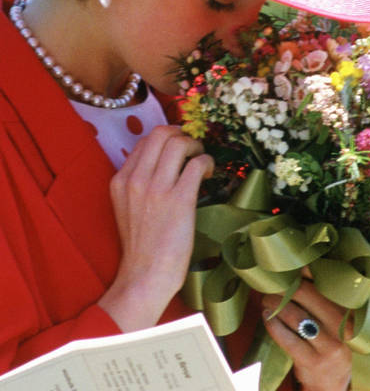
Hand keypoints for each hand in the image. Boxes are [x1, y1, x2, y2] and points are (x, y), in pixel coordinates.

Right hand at [99, 125, 212, 330]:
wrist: (145, 275)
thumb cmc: (142, 245)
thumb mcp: (128, 207)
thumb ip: (139, 183)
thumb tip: (164, 162)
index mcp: (120, 180)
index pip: (145, 141)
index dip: (167, 138)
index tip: (179, 148)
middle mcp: (136, 179)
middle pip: (161, 133)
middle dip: (182, 134)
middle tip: (193, 149)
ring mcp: (157, 188)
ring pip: (179, 142)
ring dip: (197, 146)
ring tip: (202, 160)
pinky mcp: (179, 198)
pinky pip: (197, 163)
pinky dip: (207, 162)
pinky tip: (210, 173)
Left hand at [261, 276, 352, 390]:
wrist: (333, 382)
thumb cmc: (331, 342)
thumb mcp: (336, 319)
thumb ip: (323, 295)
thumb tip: (305, 266)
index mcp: (351, 312)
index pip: (327, 285)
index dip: (305, 275)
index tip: (290, 270)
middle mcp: (343, 327)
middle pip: (309, 296)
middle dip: (286, 287)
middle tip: (272, 284)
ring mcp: (328, 345)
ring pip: (296, 316)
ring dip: (276, 304)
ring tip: (267, 299)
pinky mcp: (311, 360)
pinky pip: (287, 338)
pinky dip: (273, 325)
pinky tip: (267, 317)